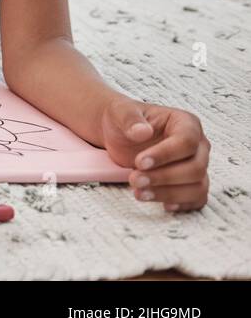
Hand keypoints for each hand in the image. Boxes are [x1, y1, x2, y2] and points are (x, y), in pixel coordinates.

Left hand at [101, 97, 209, 211]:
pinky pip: (196, 199)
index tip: (140, 162)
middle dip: (164, 177)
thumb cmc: (124, 121)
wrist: (120, 133)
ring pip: (197, 187)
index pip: (186, 141)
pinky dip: (182, 204)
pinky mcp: (191, 183)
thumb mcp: (120, 112)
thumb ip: (130, 118)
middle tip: (135, 180)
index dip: (165, 154)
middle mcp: (197, 146)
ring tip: (139, 193)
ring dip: (169, 193)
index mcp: (186, 123)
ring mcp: (197, 166)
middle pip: (195, 168)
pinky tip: (162, 205)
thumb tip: (142, 131)